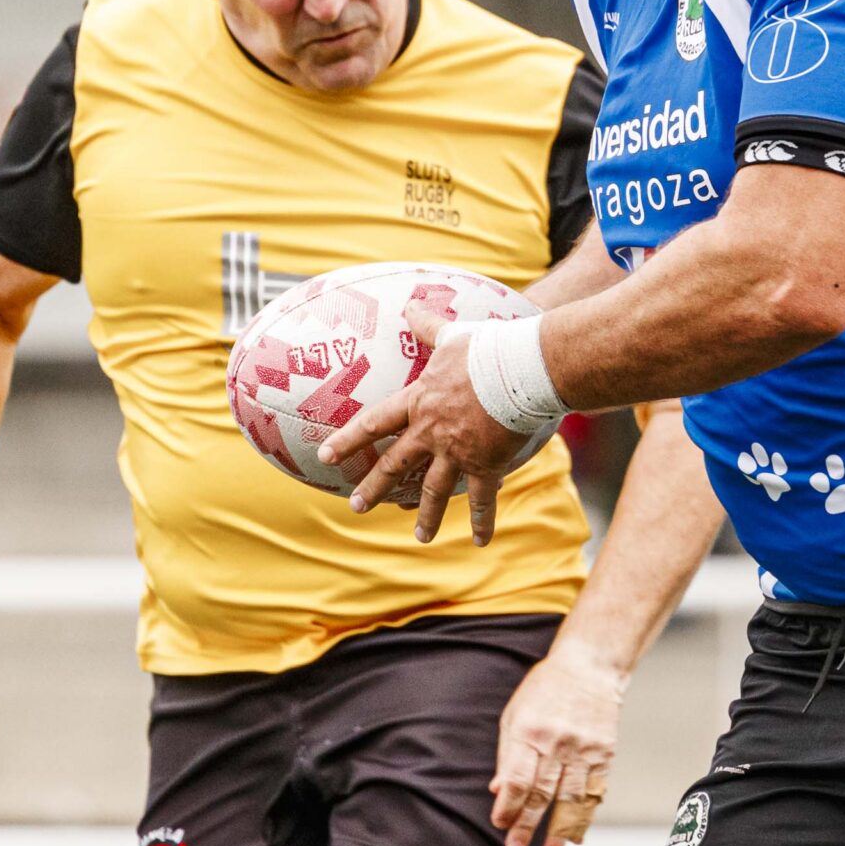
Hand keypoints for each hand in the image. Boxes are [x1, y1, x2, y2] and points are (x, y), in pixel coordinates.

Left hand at [318, 304, 528, 545]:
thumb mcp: (451, 334)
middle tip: (356, 506)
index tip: (325, 457)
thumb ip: (428, 325)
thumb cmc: (485, 350)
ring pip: (435, 491)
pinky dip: (482, 522)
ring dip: (426, 516)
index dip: (348, 441)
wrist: (519, 372)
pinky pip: (482, 499)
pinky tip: (479, 542)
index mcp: (418, 403)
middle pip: (396, 464)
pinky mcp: (485, 465)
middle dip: (374, 487)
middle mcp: (431, 432)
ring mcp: (457, 452)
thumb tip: (411, 303)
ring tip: (420, 537)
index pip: (374, 424)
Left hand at [493, 639, 626, 845]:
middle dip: (528, 824)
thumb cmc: (545, 689)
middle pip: (542, 792)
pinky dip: (585, 815)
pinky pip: (594, 790)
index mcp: (529, 731)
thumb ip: (507, 754)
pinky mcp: (604, 753)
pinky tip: (577, 835)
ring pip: (570, 797)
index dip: (509, 805)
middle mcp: (557, 742)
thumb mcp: (515, 713)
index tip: (501, 825)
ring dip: (559, 830)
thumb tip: (496, 790)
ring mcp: (584, 749)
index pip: (518, 777)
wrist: (589, 667)